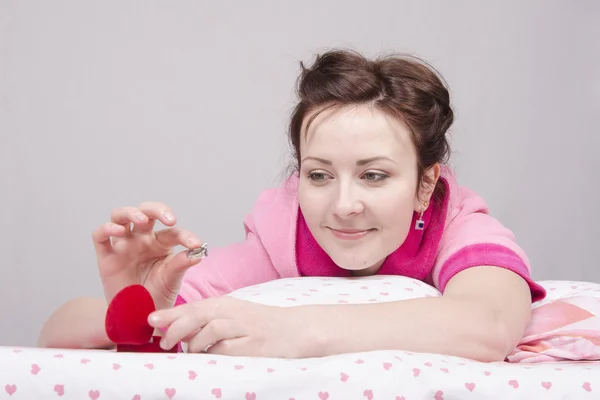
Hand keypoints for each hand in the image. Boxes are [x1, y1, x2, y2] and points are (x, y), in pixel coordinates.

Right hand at [92, 201, 204, 309]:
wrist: (137, 317)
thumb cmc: (156, 295)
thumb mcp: (172, 280)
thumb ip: (181, 264)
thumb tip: (199, 252)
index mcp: (161, 244)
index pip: (173, 232)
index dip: (185, 236)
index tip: (196, 244)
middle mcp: (142, 240)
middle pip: (146, 211)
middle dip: (158, 209)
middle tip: (170, 219)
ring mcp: (123, 246)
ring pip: (120, 216)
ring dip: (131, 213)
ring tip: (142, 220)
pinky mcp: (106, 257)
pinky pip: (100, 235)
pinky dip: (106, 229)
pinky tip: (117, 231)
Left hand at [148, 297, 307, 357]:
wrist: (296, 330)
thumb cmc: (261, 326)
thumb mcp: (233, 317)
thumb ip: (208, 322)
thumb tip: (177, 333)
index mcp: (226, 304)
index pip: (193, 306)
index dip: (170, 314)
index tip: (150, 320)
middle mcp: (233, 312)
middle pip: (197, 315)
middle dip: (175, 327)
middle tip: (162, 342)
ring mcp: (243, 328)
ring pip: (209, 331)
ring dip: (193, 343)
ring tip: (186, 352)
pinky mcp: (253, 345)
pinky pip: (226, 349)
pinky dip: (213, 353)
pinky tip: (209, 357)